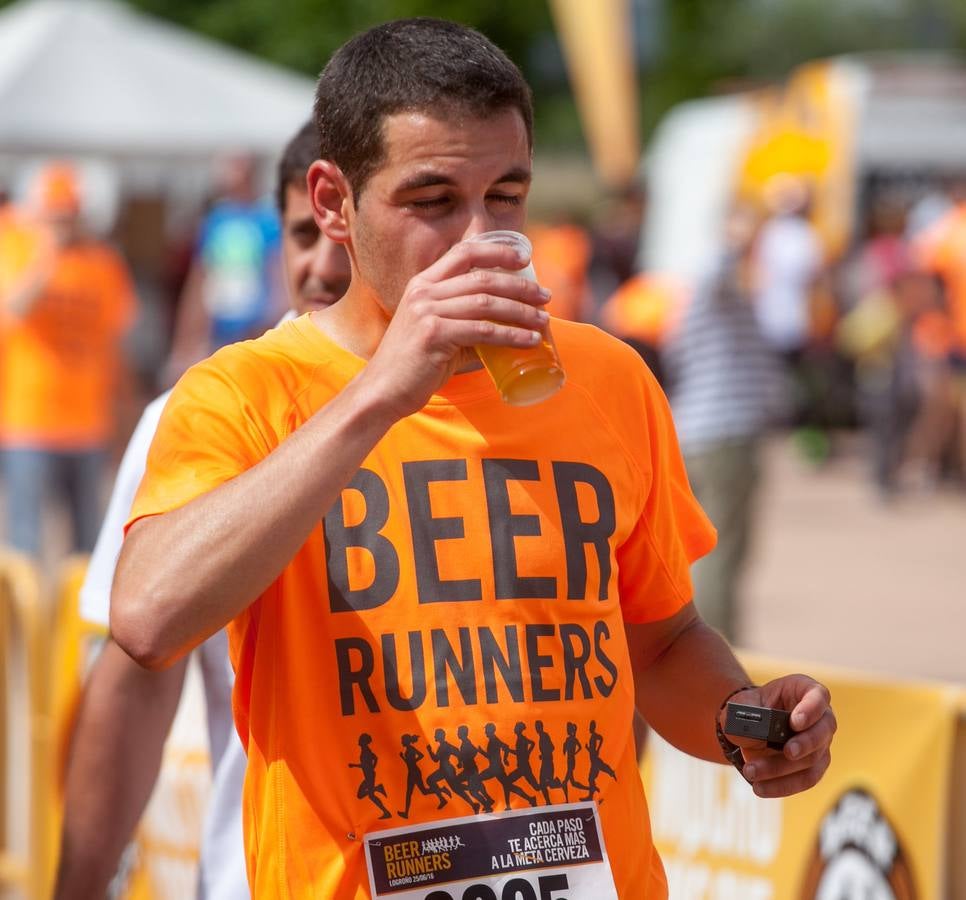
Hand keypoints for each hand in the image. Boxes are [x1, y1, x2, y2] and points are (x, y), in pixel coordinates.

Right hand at [362, 239, 551, 419]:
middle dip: (520, 286)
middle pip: (483, 278)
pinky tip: (529, 341)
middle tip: (545, 297)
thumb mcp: (438, 333)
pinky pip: (482, 331)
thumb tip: (505, 331)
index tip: (525, 258)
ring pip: (486, 303)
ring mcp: (427, 311)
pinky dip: (511, 335)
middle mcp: (424, 292)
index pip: (464, 253)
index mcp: (423, 284)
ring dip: (521, 311)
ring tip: (544, 320)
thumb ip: (466, 326)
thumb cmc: (414, 365)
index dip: (497, 251)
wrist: (383, 390)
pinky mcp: (433, 335)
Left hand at [720, 675, 835, 797]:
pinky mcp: (815, 766)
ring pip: (812, 760)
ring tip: (752, 772)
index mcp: (804, 691)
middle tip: (788, 752)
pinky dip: (782, 786)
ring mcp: (820, 743)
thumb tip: (751, 736)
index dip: (810, 709)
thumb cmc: (750, 709)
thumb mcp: (742, 706)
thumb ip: (746, 716)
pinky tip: (761, 788)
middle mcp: (820, 717)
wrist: (749, 727)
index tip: (795, 721)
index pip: (818, 696)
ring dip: (783, 769)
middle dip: (805, 744)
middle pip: (822, 731)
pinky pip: (805, 780)